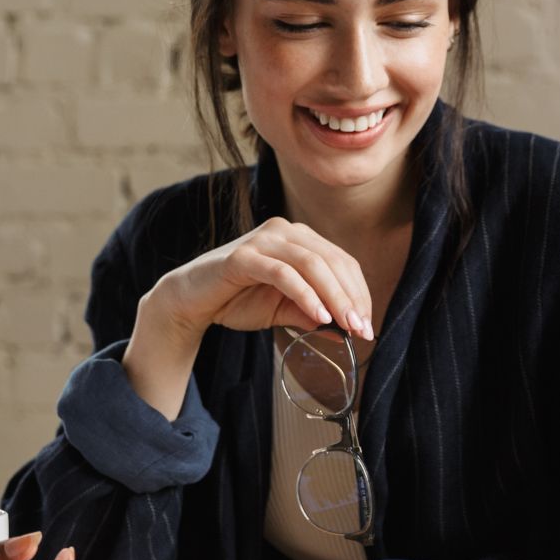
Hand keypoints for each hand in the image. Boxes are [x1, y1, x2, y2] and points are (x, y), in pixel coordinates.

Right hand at [144, 217, 373, 341]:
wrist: (191, 300)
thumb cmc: (236, 299)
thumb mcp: (283, 310)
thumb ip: (312, 313)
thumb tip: (346, 329)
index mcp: (298, 239)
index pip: (342, 261)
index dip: (359, 292)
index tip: (368, 324)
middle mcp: (284, 231)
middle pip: (332, 261)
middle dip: (352, 297)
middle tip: (363, 328)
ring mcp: (263, 239)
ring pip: (312, 264)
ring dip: (334, 296)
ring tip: (346, 324)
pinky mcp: (243, 256)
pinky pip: (282, 273)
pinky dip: (304, 294)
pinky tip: (318, 315)